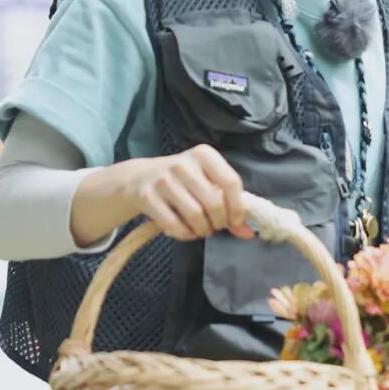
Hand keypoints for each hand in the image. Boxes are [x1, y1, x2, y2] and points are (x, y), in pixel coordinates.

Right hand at [121, 144, 257, 242]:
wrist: (139, 178)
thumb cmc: (182, 182)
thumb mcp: (206, 185)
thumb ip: (230, 207)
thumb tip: (248, 233)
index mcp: (204, 155)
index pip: (231, 182)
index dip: (237, 207)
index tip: (235, 221)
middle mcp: (183, 163)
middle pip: (214, 203)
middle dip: (219, 222)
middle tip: (214, 226)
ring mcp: (163, 179)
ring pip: (195, 215)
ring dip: (202, 230)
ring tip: (201, 230)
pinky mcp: (147, 196)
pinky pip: (173, 224)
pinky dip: (184, 234)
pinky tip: (185, 231)